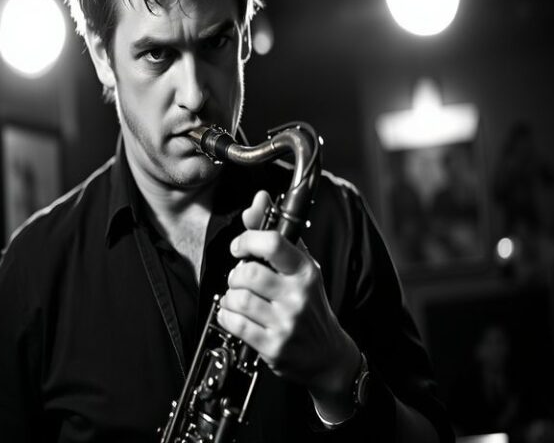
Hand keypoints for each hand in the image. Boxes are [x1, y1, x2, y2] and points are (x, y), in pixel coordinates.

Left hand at [217, 191, 359, 410]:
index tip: (239, 247)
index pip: (273, 243)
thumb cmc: (310, 305)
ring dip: (229, 297)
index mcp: (305, 271)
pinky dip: (226, 316)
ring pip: (238, 298)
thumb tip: (259, 199)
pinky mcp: (273, 345)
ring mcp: (286, 322)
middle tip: (239, 280)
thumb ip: (276, 234)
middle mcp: (298, 295)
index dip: (247, 240)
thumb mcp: (300, 267)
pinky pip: (235, 323)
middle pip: (248, 273)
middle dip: (235, 275)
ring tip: (237, 298)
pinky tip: (234, 314)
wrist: (327, 355)